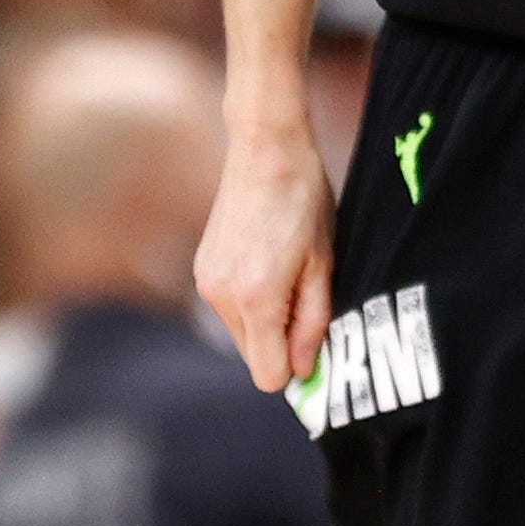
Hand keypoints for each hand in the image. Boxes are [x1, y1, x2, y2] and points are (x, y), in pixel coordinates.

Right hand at [195, 126, 335, 393]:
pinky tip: (266, 261)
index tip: (314, 341)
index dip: (295, 367)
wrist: (266, 150)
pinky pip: (229, 308)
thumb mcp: (323, 264)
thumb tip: (304, 370)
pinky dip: (249, 300)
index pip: (268, 376)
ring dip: (265, 320)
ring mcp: (206, 282)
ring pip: (241, 333)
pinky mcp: (201, 269)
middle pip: (254, 357)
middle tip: (305, 294)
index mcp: (257, 298)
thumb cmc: (304, 200)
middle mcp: (223, 296)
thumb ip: (313, 322)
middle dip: (280, 341)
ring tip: (286, 271)